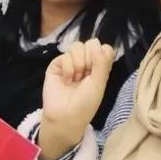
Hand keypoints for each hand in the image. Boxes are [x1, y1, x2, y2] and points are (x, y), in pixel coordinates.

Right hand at [39, 40, 114, 159]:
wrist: (66, 116)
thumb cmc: (86, 103)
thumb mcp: (99, 83)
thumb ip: (102, 63)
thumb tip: (101, 46)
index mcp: (99, 67)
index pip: (104, 48)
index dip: (101, 55)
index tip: (98, 69)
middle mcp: (85, 62)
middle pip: (91, 43)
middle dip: (89, 59)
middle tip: (86, 76)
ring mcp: (70, 62)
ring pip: (77, 46)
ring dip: (78, 64)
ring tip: (76, 79)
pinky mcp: (57, 65)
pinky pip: (64, 55)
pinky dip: (68, 68)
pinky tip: (67, 80)